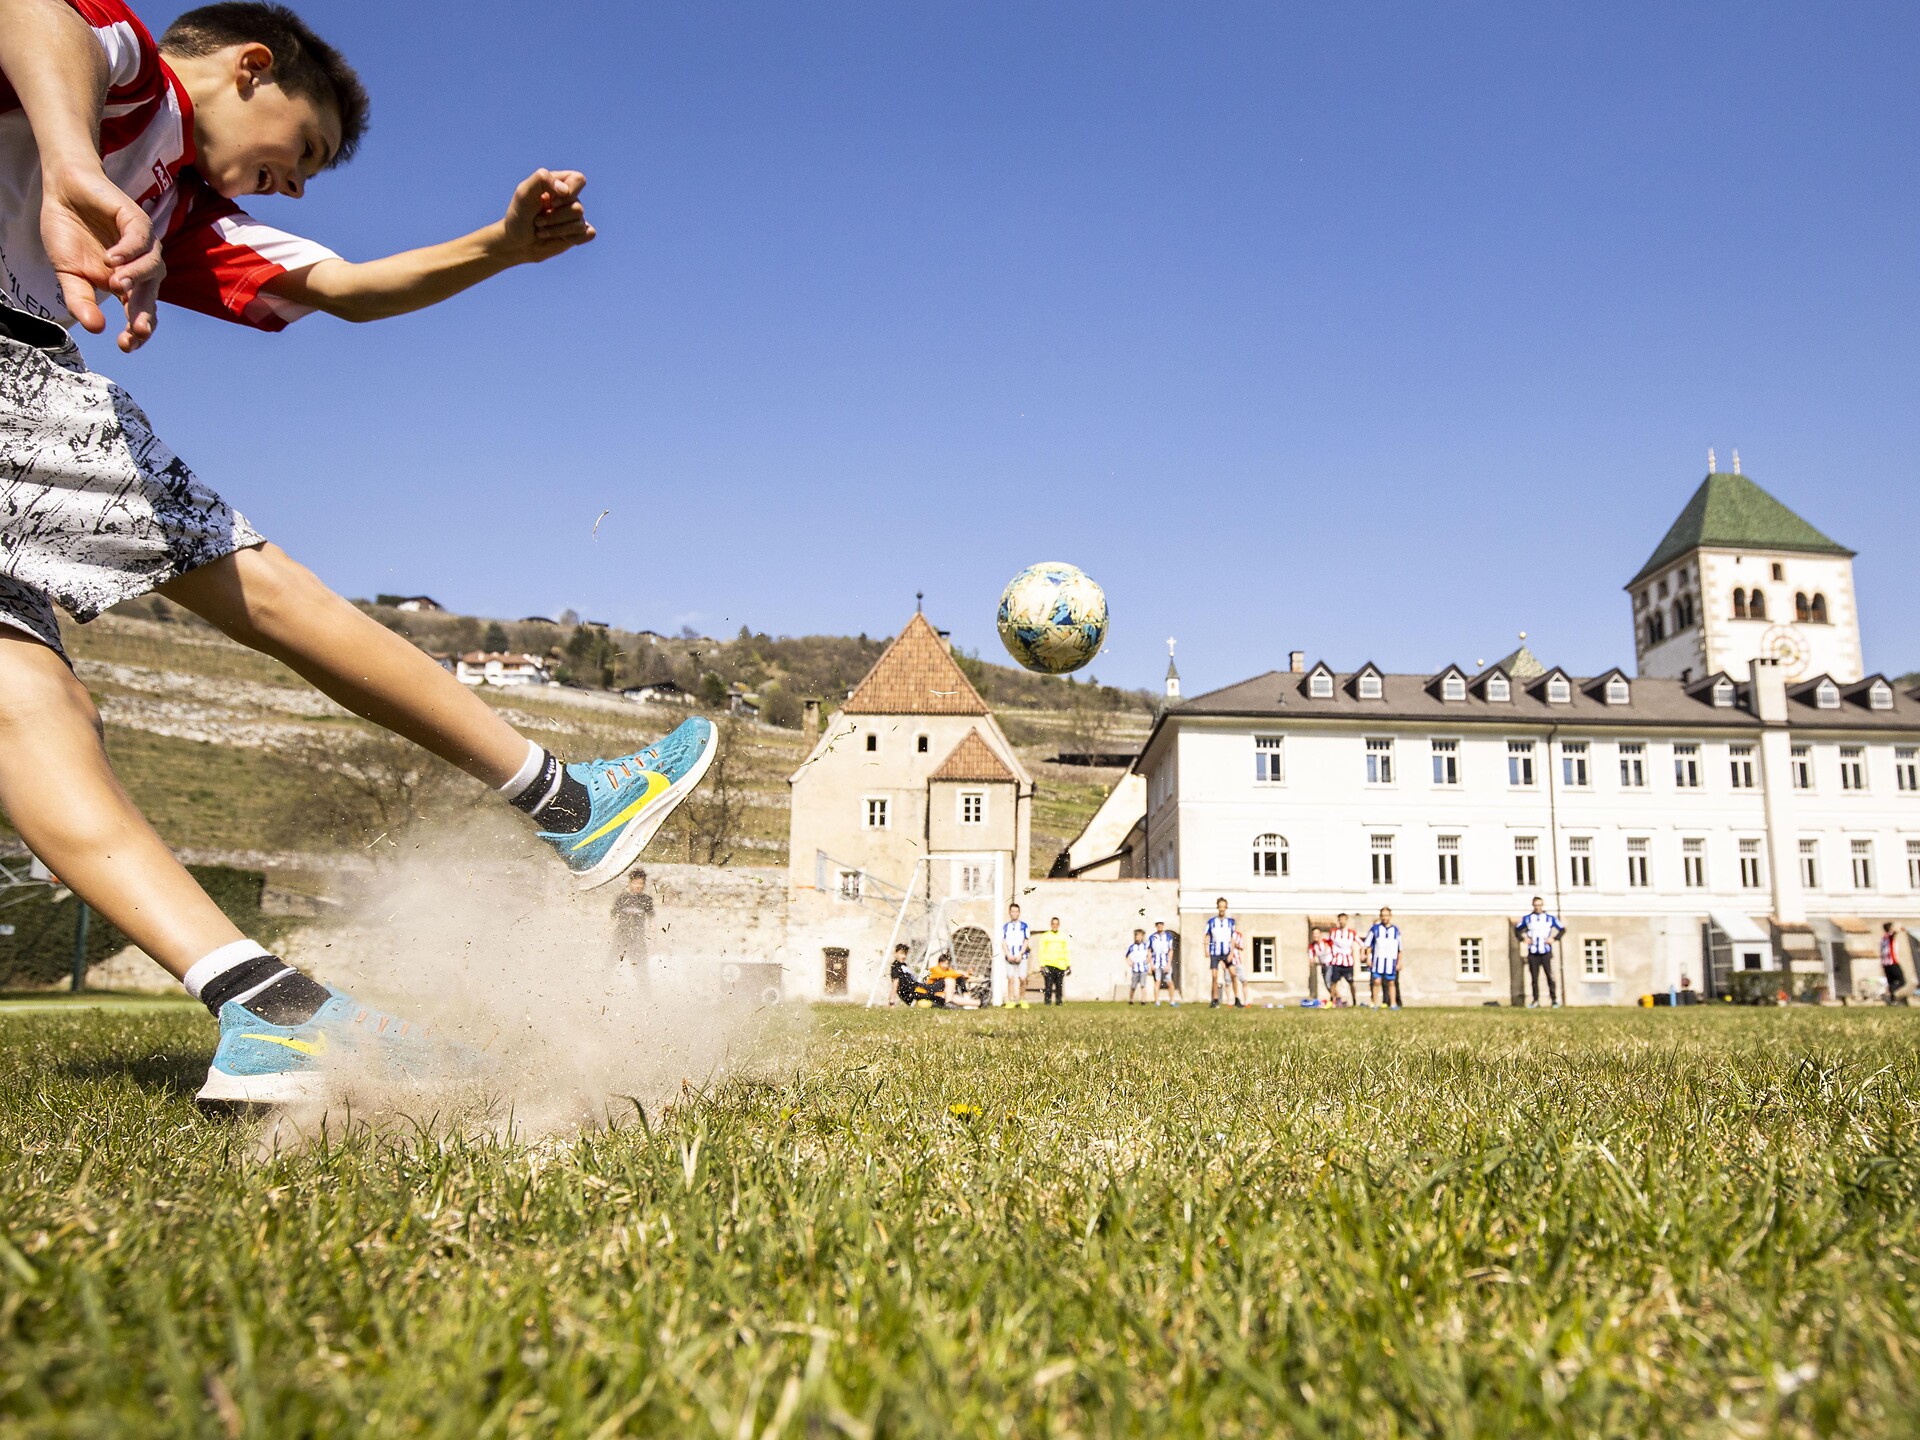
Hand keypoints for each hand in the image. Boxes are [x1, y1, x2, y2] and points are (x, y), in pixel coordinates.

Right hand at [40, 162, 160, 350]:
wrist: (63, 193)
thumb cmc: (70, 234)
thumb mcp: (69, 274)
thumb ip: (81, 301)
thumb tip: (94, 328)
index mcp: (128, 285)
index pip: (140, 312)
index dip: (137, 331)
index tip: (125, 346)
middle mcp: (142, 267)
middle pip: (151, 295)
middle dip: (144, 314)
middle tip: (134, 329)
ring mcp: (143, 244)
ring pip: (153, 267)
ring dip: (136, 278)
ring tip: (116, 284)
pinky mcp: (137, 220)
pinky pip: (140, 238)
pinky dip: (129, 250)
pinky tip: (111, 258)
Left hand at [497, 169, 595, 262]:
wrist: (517, 243)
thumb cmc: (519, 215)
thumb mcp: (524, 193)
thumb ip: (542, 180)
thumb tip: (566, 191)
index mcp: (559, 183)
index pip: (578, 180)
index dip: (569, 192)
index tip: (550, 202)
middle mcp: (570, 199)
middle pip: (578, 207)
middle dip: (555, 217)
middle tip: (538, 220)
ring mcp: (576, 217)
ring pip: (579, 224)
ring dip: (556, 230)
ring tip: (542, 230)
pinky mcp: (580, 233)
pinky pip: (588, 235)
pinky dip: (571, 239)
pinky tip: (558, 238)